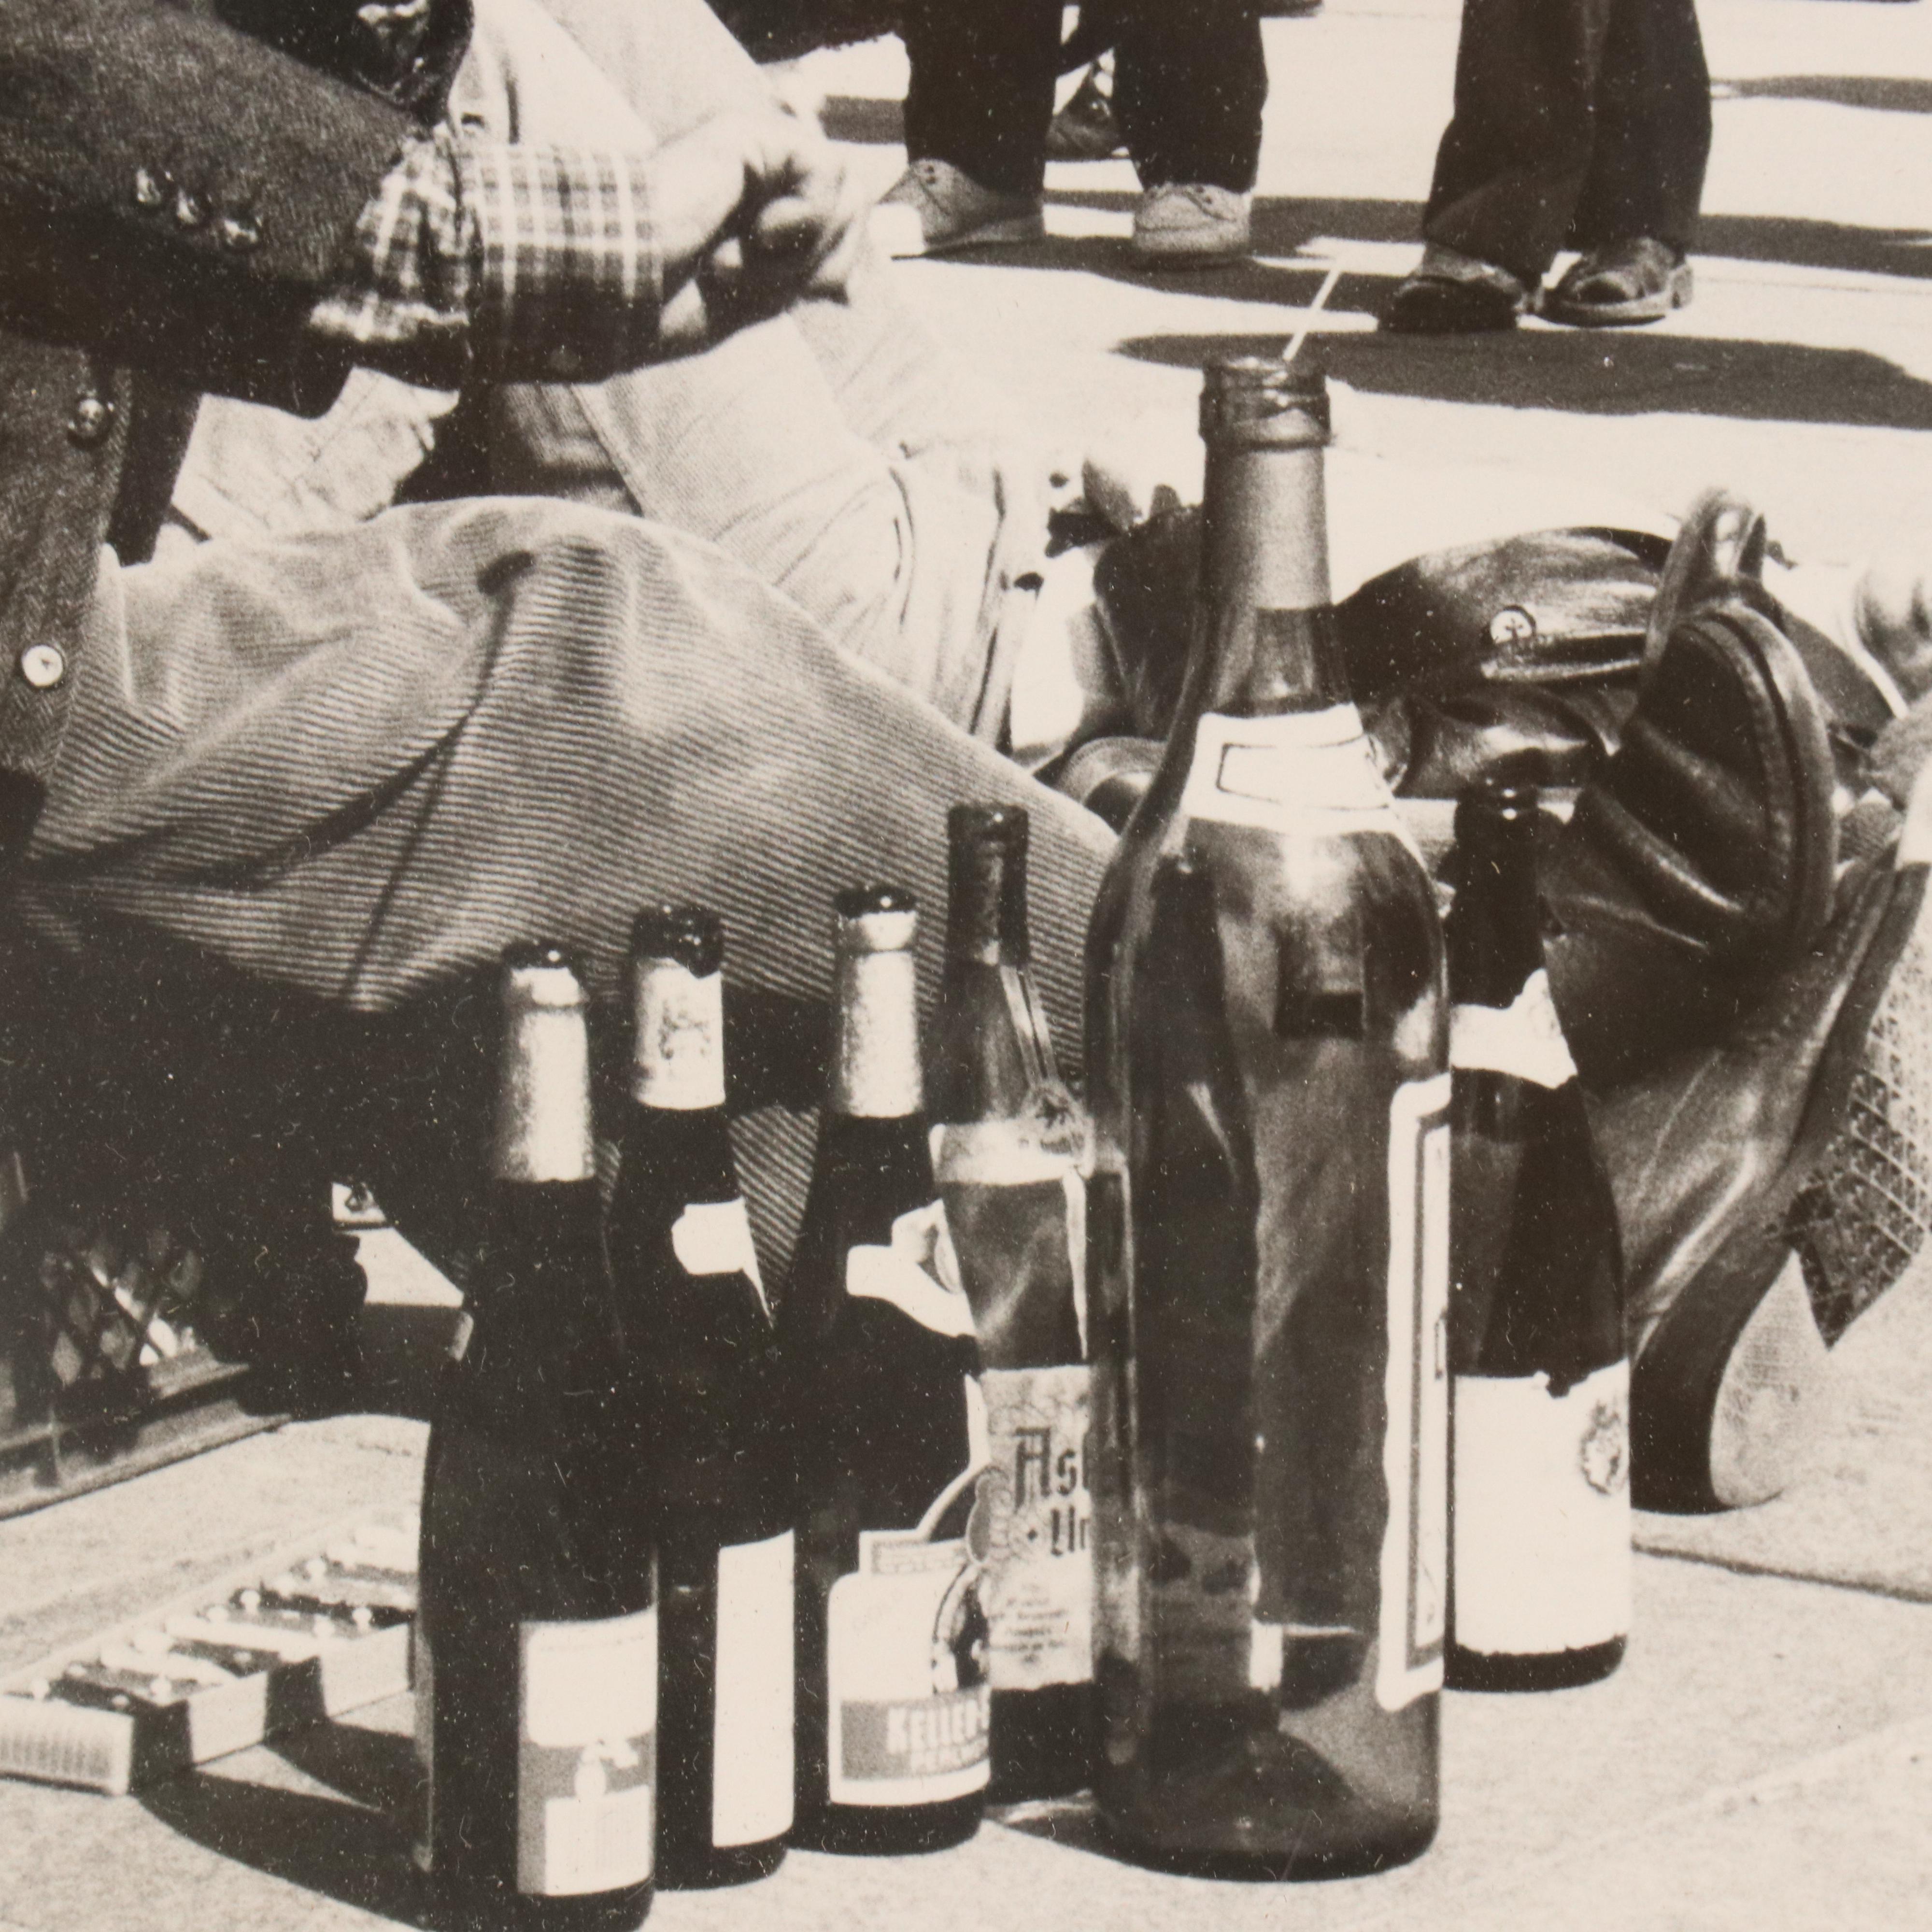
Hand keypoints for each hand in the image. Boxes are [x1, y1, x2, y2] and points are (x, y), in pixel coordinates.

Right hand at [651, 107, 865, 345]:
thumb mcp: (758, 299)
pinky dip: (803, 217)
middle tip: (766, 280)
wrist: (623, 287)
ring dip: (806, 245)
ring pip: (844, 186)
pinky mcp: (748, 132)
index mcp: (760, 211)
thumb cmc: (672, 302)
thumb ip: (804, 281)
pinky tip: (757, 233)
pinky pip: (823, 166)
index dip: (843, 263)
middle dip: (826, 258)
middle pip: (853, 202)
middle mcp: (761, 174)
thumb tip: (851, 290)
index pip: (844, 224)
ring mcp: (755, 149)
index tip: (814, 295)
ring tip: (748, 259)